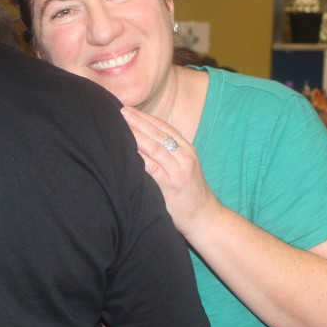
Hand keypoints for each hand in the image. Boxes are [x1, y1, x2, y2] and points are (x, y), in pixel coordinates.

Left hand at [120, 106, 215, 235]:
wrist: (205, 217)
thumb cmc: (189, 193)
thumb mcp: (184, 167)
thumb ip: (170, 155)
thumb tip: (144, 141)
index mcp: (187, 149)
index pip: (164, 127)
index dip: (146, 117)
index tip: (129, 109)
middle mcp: (185, 156)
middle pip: (158, 133)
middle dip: (139, 121)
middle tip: (121, 110)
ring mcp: (179, 170)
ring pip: (155, 146)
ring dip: (136, 134)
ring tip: (121, 125)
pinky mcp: (172, 184)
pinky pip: (153, 167)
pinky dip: (139, 157)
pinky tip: (127, 150)